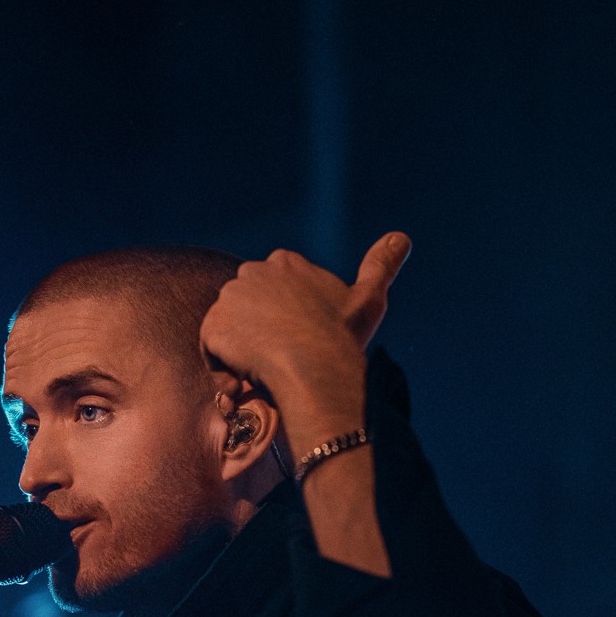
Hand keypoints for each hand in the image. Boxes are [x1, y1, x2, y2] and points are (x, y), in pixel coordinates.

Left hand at [198, 232, 411, 444]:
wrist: (316, 369)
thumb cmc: (343, 337)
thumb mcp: (368, 298)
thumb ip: (381, 265)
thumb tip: (402, 237)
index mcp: (285, 262)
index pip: (272, 290)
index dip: (282, 320)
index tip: (298, 339)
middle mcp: (252, 272)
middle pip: (247, 309)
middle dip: (259, 333)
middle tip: (283, 359)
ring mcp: (229, 298)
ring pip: (230, 330)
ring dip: (244, 351)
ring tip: (269, 370)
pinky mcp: (213, 326)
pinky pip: (213, 352)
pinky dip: (226, 369)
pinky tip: (249, 379)